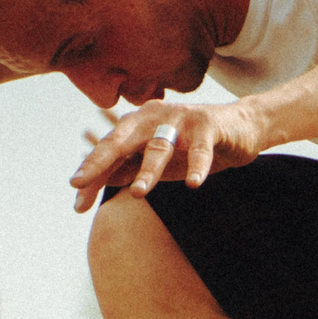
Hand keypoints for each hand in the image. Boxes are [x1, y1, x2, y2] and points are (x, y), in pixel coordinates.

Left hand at [69, 100, 271, 211]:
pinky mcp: (208, 126)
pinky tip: (194, 184)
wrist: (240, 128)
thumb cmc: (192, 144)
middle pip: (122, 141)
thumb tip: (91, 184)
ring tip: (137, 193)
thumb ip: (126, 168)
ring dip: (148, 171)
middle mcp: (153, 117)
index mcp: (137, 125)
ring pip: (159, 147)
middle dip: (99, 161)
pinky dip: (197, 166)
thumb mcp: (156, 160)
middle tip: (80, 182)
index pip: (108, 151)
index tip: (76, 201)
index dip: (92, 175)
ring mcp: (181, 119)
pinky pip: (200, 149)